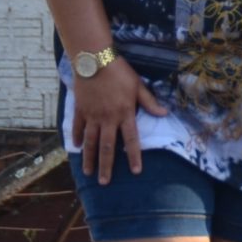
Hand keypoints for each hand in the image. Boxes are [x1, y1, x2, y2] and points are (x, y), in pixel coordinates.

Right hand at [71, 57, 167, 185]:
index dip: (134, 156)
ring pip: (90, 142)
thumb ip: (150, 102)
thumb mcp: (138, 85)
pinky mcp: (81, 109)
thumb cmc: (120, 71)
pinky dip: (77, 138)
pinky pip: (79, 127)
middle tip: (105, 182)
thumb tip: (164, 114)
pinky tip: (77, 147)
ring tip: (89, 172)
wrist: (95, 59)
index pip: (131, 140)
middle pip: (107, 147)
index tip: (136, 171)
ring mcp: (92, 115)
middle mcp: (108, 119)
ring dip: (89, 158)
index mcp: (124, 114)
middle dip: (106, 166)